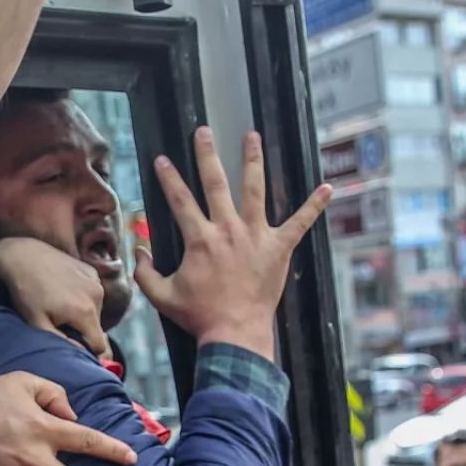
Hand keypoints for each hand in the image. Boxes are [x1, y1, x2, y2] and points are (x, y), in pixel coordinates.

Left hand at [0, 237, 109, 357]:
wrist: (23, 256)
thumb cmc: (27, 293)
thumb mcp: (37, 323)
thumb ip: (61, 342)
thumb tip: (80, 353)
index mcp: (85, 312)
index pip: (100, 345)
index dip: (89, 352)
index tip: (76, 350)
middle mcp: (96, 296)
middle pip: (97, 327)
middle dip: (83, 330)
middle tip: (60, 323)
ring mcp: (95, 281)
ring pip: (96, 310)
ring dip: (83, 313)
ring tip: (60, 305)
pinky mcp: (91, 271)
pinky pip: (93, 293)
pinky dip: (83, 296)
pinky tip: (65, 290)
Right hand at [134, 127, 331, 358]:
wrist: (235, 334)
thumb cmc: (199, 316)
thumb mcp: (162, 295)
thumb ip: (144, 271)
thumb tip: (137, 249)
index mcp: (200, 239)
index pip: (180, 199)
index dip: (169, 178)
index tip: (162, 159)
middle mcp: (228, 230)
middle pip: (216, 184)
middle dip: (208, 155)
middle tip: (204, 131)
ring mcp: (256, 237)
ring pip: (255, 190)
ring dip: (253, 161)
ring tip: (252, 136)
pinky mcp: (279, 249)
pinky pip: (300, 223)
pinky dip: (314, 206)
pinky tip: (328, 188)